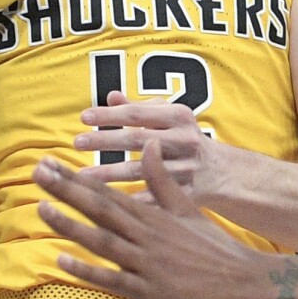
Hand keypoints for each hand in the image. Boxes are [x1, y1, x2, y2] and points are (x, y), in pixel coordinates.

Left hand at [34, 143, 297, 298]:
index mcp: (156, 216)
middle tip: (36, 172)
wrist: (248, 285)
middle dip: (66, 190)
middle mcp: (148, 236)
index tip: (50, 164)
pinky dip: (87, 270)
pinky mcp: (150, 292)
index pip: (109, 193)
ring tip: (42, 208)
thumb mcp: (191, 210)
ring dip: (70, 225)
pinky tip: (62, 260)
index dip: (76, 178)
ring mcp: (148, 264)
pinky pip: (113, 279)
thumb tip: (149, 147)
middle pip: (100, 209)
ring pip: (102, 241)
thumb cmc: (218, 249)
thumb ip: (164, 182)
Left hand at [67, 92, 217, 201]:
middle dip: (104, 141)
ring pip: (139, 171)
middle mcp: (184, 141)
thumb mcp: (171, 117)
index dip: (110, 115)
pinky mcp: (186, 194)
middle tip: (76, 142)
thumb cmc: (186, 138)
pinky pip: (151, 198)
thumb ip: (141, 108)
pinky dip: (127, 200)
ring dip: (107, 173)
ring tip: (81, 176)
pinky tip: (104, 202)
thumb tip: (111, 96)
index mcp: (179, 117)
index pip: (138, 114)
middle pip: (137, 140)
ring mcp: (186, 169)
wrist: (221, 172)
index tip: (84, 117)